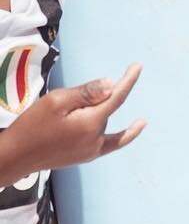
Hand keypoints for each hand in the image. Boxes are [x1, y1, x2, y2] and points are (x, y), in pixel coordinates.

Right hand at [0, 65, 143, 187]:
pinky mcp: (85, 157)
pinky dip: (123, 136)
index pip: (116, 97)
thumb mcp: (56, 101)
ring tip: (132, 121)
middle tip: (72, 98)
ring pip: (107, 126)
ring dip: (112, 118)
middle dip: (99, 98)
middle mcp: (97, 139)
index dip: (128, 80)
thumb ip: (85, 93)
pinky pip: (111, 144)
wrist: (15, 157)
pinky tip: (134, 128)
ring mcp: (92, 151)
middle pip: (106, 109)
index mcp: (91, 123)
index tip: (138, 66)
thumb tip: (111, 85)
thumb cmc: (32, 126)